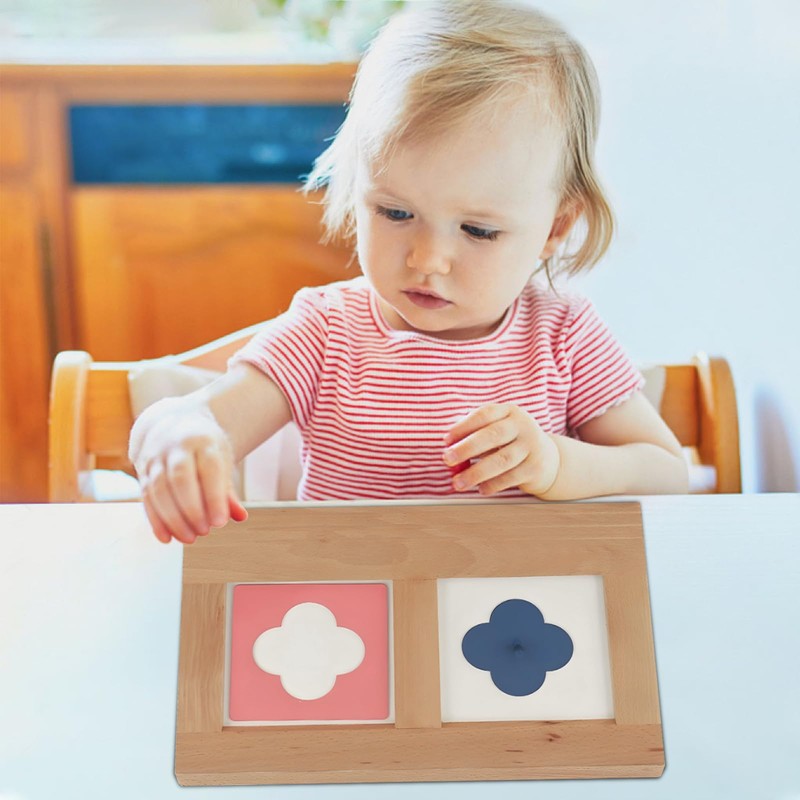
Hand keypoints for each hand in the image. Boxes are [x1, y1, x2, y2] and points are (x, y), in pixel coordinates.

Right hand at [129, 399, 247, 544]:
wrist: (171, 422)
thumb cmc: (203, 446)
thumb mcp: (220, 458)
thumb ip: (227, 489)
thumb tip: (239, 516)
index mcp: (202, 440)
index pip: (208, 469)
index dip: (214, 497)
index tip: (220, 522)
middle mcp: (175, 446)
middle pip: (180, 479)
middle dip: (192, 510)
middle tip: (204, 531)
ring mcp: (155, 457)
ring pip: (159, 490)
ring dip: (173, 519)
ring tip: (189, 538)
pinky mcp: (141, 471)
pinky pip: (145, 498)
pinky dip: (155, 521)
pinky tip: (167, 537)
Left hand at [442, 404, 560, 496]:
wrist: (547, 458)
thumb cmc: (511, 442)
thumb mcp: (497, 430)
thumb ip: (474, 433)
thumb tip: (448, 445)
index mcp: (509, 411)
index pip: (484, 414)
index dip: (463, 426)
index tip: (446, 440)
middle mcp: (522, 426)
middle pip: (493, 435)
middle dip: (467, 448)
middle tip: (447, 459)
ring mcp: (531, 446)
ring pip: (502, 460)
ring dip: (476, 472)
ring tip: (459, 482)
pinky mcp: (536, 467)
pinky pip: (511, 477)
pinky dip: (493, 485)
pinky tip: (481, 489)